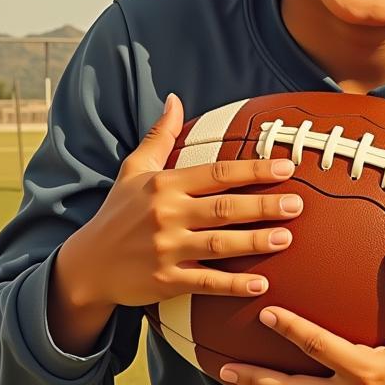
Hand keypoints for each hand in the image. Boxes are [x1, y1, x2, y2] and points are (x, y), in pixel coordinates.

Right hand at [47, 92, 303, 353]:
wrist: (86, 265)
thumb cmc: (118, 213)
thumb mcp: (133, 170)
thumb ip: (160, 136)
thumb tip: (174, 99)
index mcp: (165, 185)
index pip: (218, 173)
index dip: (254, 169)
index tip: (287, 168)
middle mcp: (166, 215)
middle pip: (224, 207)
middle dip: (263, 205)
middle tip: (298, 204)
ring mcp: (166, 249)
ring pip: (218, 244)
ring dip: (255, 241)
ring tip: (286, 238)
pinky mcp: (164, 282)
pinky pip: (204, 282)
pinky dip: (232, 285)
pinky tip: (260, 285)